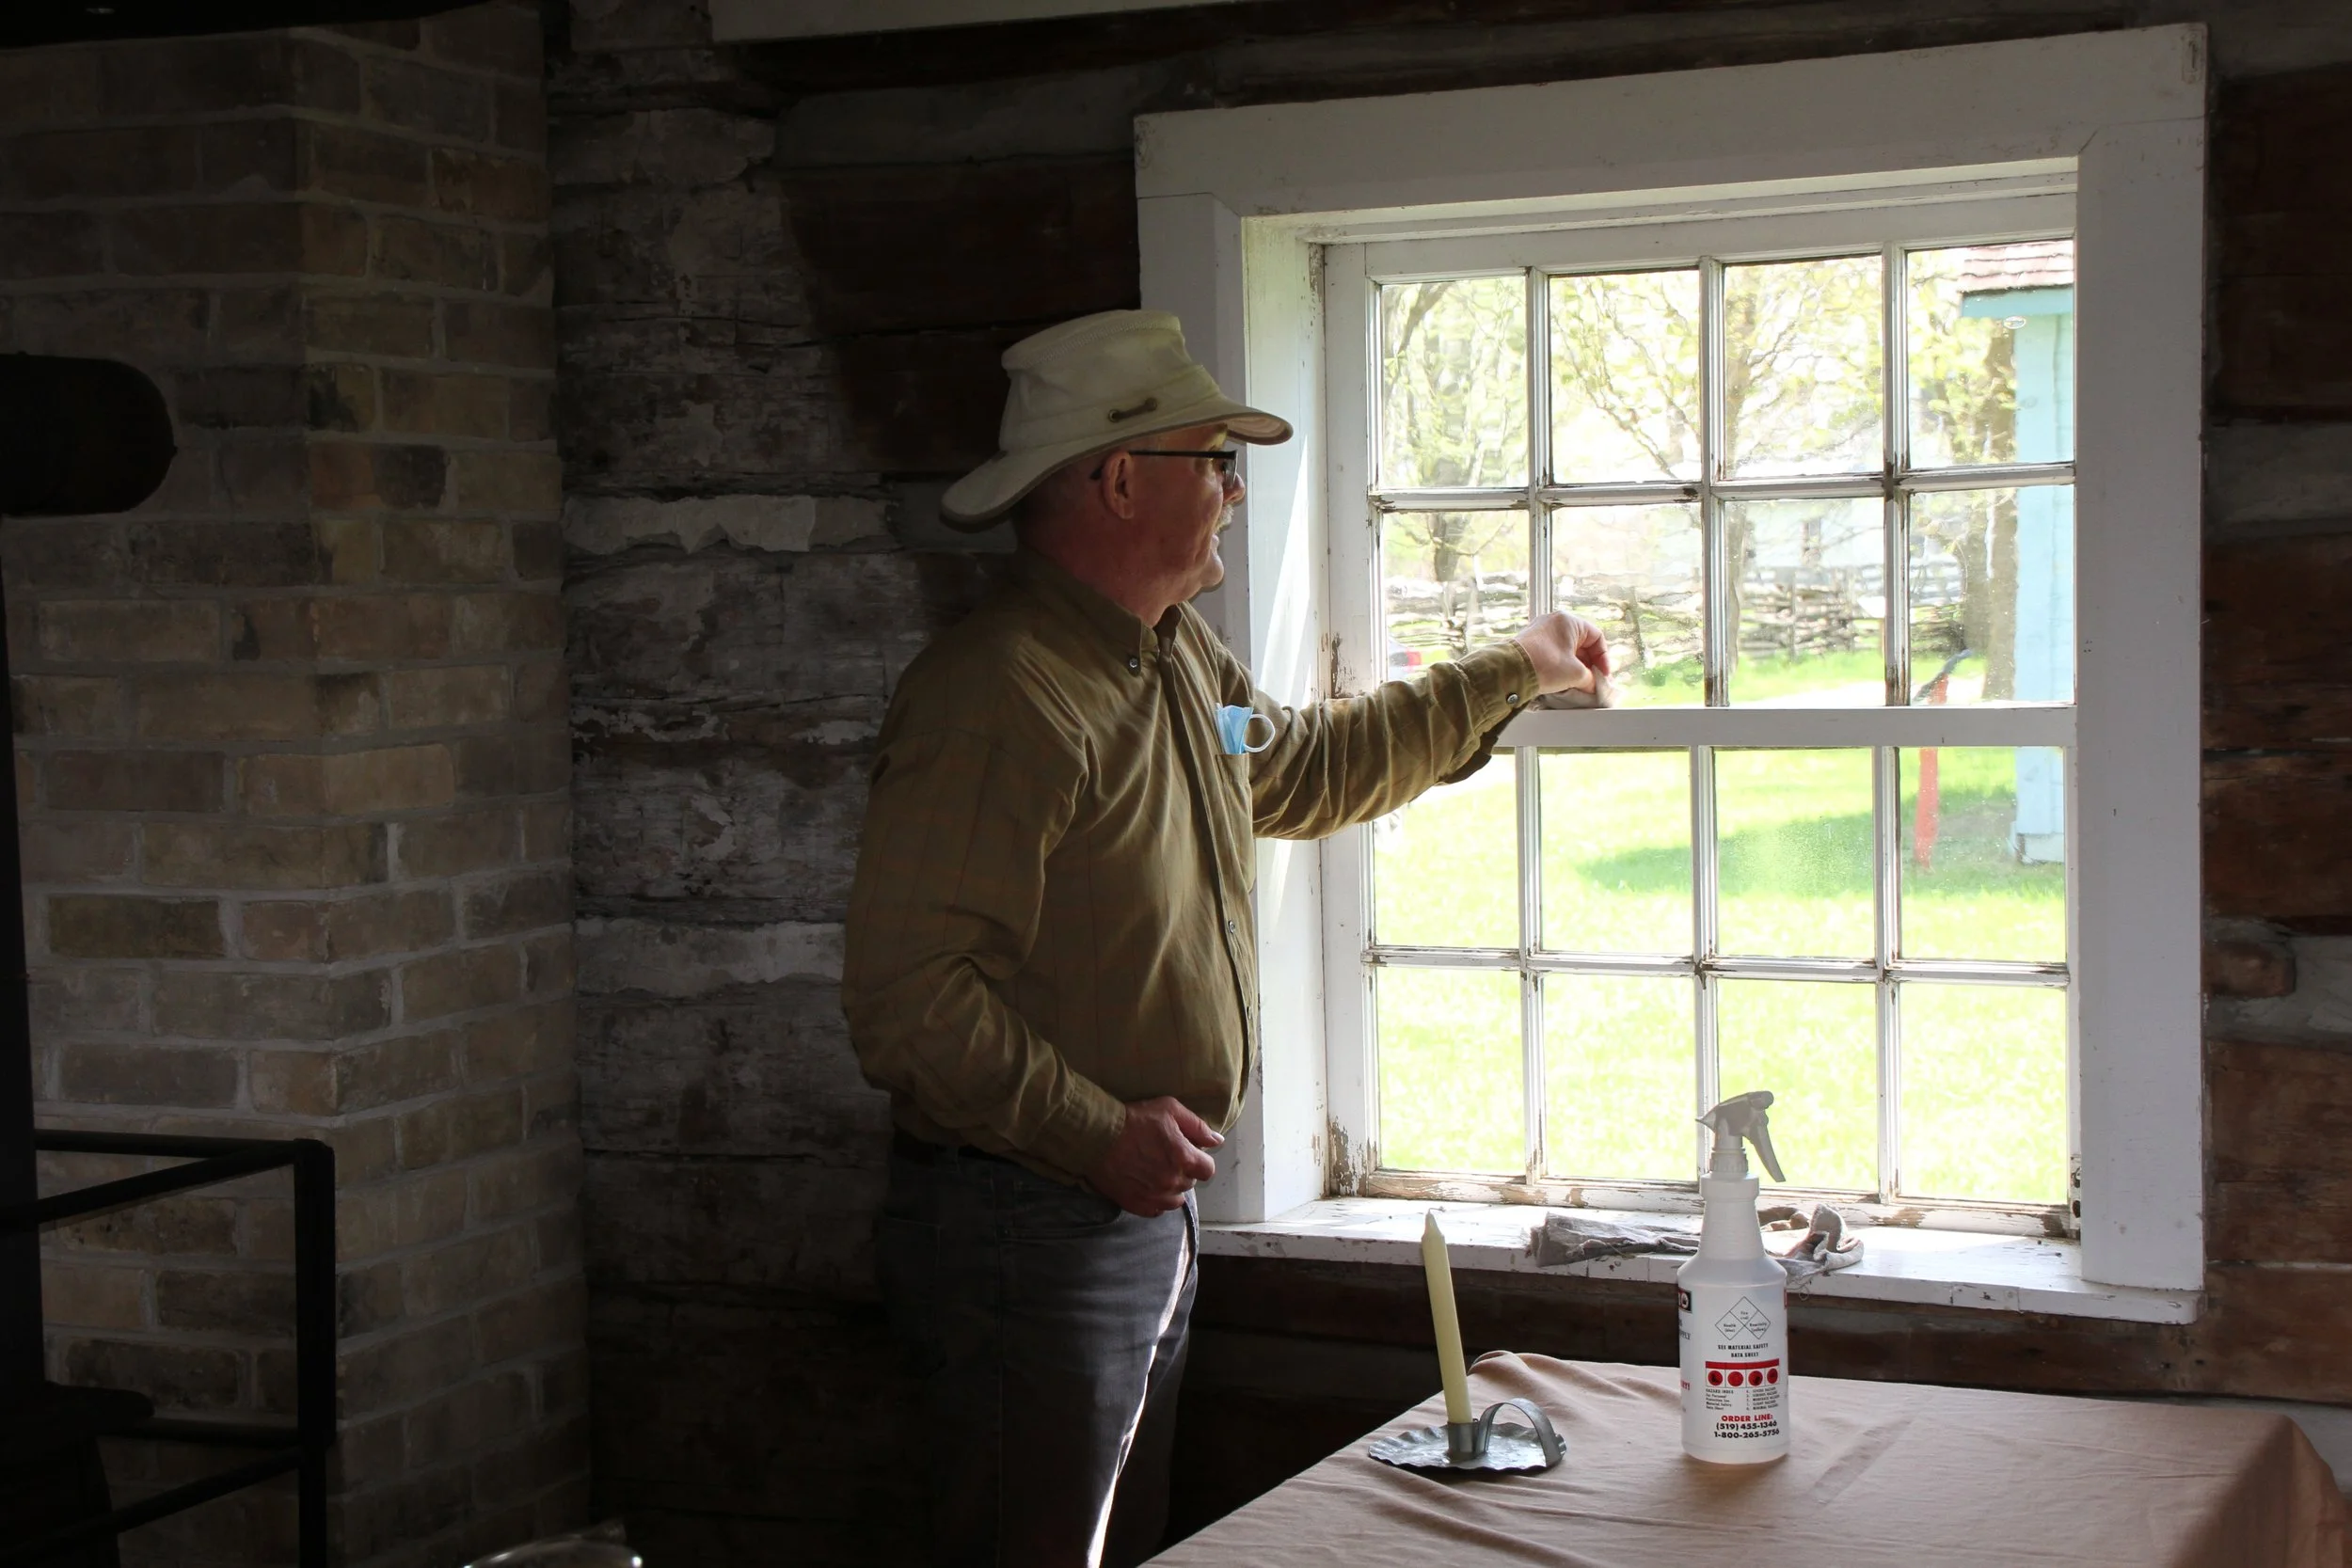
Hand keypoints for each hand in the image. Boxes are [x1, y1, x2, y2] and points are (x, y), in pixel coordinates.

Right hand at [1086, 1097, 1222, 1216]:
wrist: (1097, 1135)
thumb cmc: (1134, 1119)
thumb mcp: (1169, 1110)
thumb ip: (1197, 1126)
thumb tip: (1217, 1141)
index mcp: (1183, 1158)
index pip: (1207, 1170)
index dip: (1200, 1160)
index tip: (1188, 1153)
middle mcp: (1172, 1181)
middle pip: (1190, 1183)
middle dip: (1183, 1171)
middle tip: (1166, 1157)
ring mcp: (1154, 1196)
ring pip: (1175, 1200)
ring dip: (1171, 1188)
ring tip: (1156, 1173)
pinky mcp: (1137, 1205)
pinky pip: (1156, 1210)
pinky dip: (1155, 1200)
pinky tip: (1146, 1185)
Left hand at [1514, 612, 1609, 694]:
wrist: (1510, 671)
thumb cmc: (1544, 665)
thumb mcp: (1575, 674)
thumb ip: (1590, 678)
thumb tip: (1592, 685)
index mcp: (1569, 621)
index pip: (1596, 637)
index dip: (1603, 658)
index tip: (1603, 675)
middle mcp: (1554, 621)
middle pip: (1581, 643)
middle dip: (1589, 665)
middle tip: (1593, 682)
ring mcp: (1540, 631)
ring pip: (1567, 649)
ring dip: (1575, 667)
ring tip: (1579, 684)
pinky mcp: (1530, 643)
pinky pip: (1553, 653)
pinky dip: (1561, 666)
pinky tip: (1563, 681)